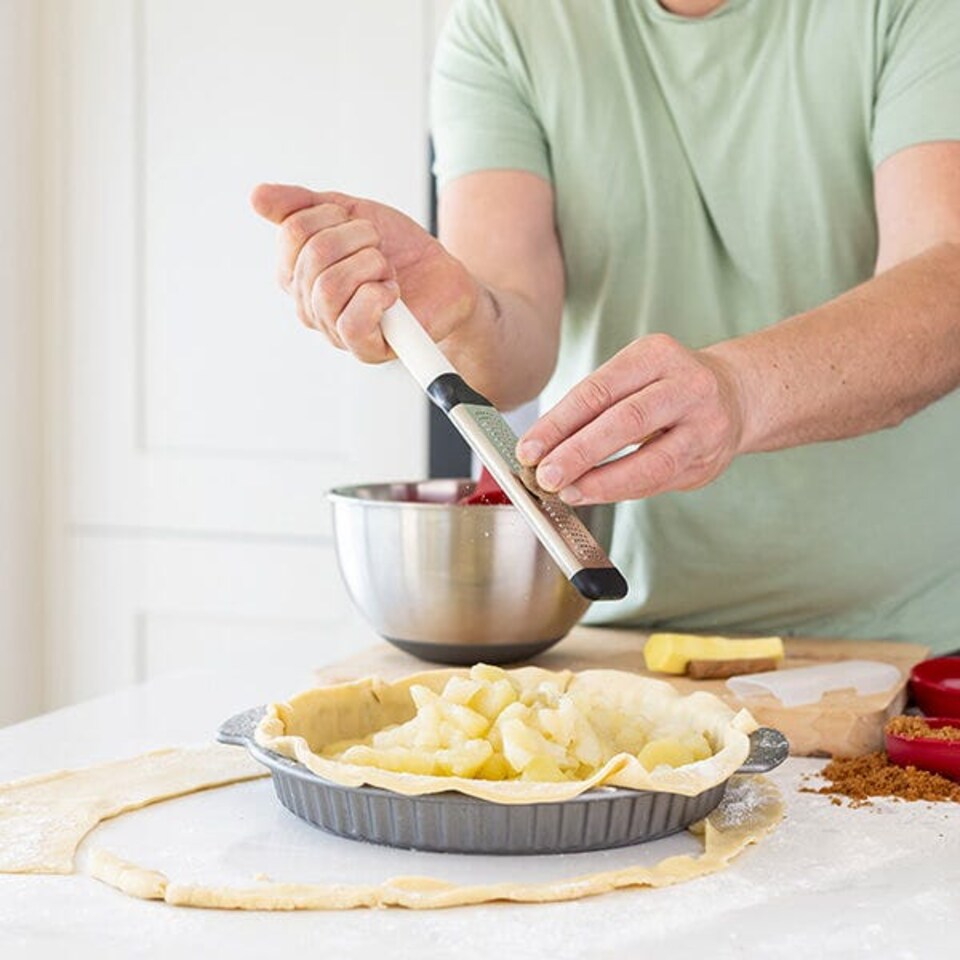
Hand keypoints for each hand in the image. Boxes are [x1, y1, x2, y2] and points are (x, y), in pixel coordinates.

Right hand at [250, 183, 478, 360]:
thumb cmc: (397, 250)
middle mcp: (308, 304)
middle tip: (379, 247)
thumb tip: (256, 196)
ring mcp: (334, 330)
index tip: (359, 225)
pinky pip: (352, 322)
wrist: (443, 276)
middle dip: (360, 238)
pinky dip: (377, 297)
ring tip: (386, 270)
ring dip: (371, 265)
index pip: (293, 230)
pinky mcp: (364, 349)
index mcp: (297, 271)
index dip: (334, 215)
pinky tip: (391, 293)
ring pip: (329, 288)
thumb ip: (304, 204)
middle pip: (314, 255)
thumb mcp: (351, 213)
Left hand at [515, 334, 746, 503]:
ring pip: (650, 460)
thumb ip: (593, 406)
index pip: (599, 390)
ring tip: (567, 492)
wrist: (735, 394)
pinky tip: (593, 494)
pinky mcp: (708, 461)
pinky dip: (621, 491)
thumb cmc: (665, 386)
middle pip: (626, 421)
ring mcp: (705, 425)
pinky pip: (659, 482)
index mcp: (656, 355)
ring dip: (602, 482)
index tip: (529, 449)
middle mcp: (687, 386)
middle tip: (544, 476)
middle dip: (578, 453)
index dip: (559, 423)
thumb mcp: (632, 374)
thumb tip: (541, 448)